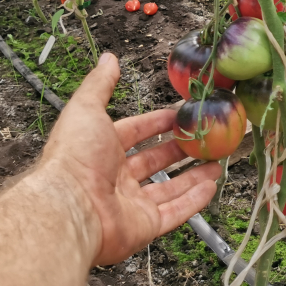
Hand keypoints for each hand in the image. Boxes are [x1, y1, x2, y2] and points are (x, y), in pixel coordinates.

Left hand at [39, 52, 220, 264]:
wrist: (69, 208)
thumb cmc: (74, 158)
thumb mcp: (86, 109)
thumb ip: (100, 84)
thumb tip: (107, 58)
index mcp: (102, 151)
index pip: (135, 132)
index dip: (157, 122)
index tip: (179, 113)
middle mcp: (116, 179)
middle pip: (155, 161)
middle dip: (179, 149)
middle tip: (203, 137)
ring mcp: (130, 205)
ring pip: (169, 188)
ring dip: (193, 175)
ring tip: (216, 162)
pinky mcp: (144, 227)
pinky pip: (175, 213)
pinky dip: (194, 201)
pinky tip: (212, 187)